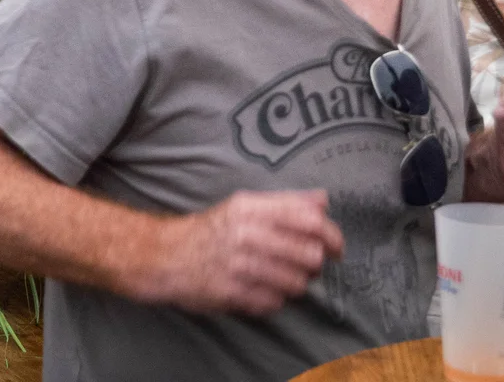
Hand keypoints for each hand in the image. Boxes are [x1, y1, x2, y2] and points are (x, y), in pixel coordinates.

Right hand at [133, 190, 343, 315]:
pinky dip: (273, 300)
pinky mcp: (232, 293)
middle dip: (313, 264)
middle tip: (304, 265)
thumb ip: (286, 202)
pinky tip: (260, 289)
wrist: (167, 256)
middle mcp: (246, 234)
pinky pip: (274, 303)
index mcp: (251, 208)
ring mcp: (239, 265)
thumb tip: (323, 200)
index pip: (309, 222)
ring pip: (296, 283)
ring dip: (294, 284)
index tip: (337, 249)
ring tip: (279, 278)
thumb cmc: (213, 230)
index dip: (332, 237)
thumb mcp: (245, 205)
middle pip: (309, 255)